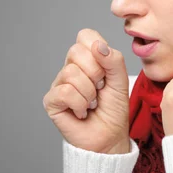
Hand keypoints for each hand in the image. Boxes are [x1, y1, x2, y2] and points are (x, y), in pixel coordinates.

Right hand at [43, 28, 129, 153]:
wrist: (109, 137)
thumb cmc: (114, 109)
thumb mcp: (121, 81)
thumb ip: (114, 60)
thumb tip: (98, 45)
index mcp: (88, 59)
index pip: (85, 36)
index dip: (98, 49)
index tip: (106, 70)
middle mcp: (71, 68)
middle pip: (75, 51)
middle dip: (95, 72)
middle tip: (100, 88)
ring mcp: (59, 84)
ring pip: (70, 73)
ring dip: (89, 92)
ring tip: (92, 103)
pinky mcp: (51, 101)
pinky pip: (64, 92)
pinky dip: (79, 104)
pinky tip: (82, 112)